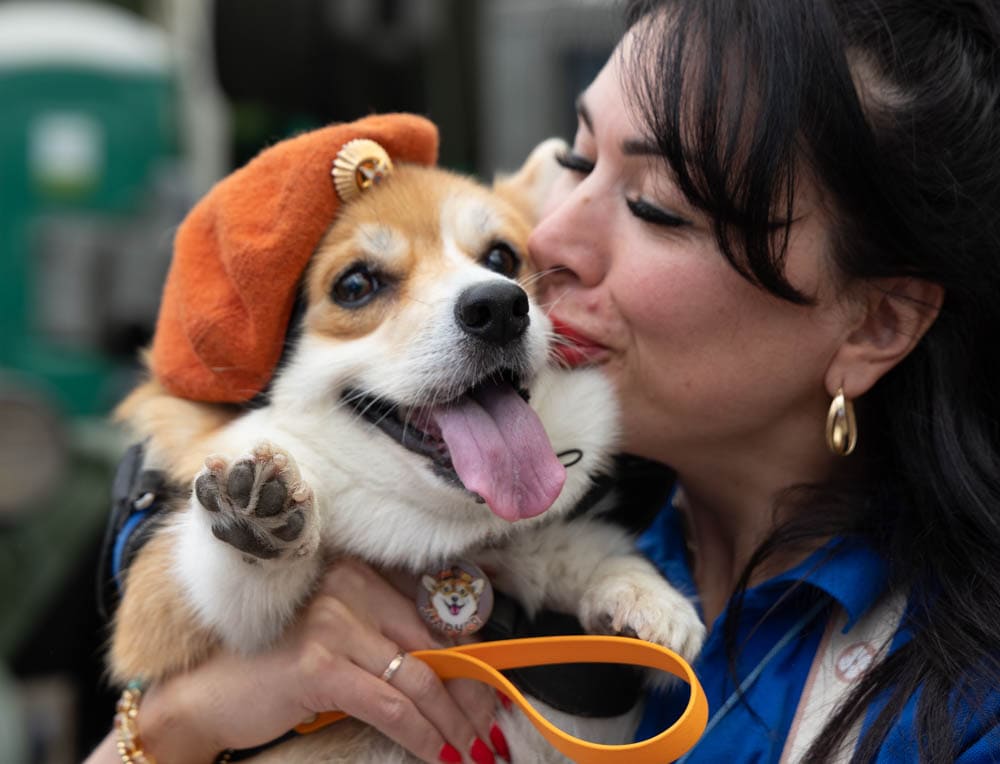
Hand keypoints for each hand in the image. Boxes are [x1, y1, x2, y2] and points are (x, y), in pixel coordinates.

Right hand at [87, 559, 504, 763]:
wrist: (204, 697)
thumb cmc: (277, 667)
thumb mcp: (337, 638)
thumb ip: (385, 636)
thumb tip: (456, 660)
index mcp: (356, 571)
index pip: (432, 608)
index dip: (470, 648)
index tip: (492, 682)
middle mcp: (347, 585)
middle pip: (432, 640)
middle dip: (469, 689)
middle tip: (491, 724)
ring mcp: (332, 623)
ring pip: (417, 676)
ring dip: (453, 719)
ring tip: (474, 747)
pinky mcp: (319, 665)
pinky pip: (390, 705)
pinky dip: (423, 734)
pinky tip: (440, 754)